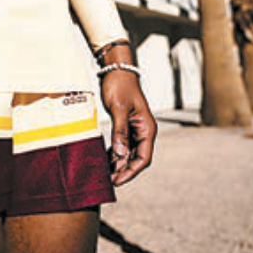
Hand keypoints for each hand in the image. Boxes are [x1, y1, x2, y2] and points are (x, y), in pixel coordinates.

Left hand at [100, 70, 156, 185]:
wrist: (116, 70)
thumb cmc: (120, 85)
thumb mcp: (119, 108)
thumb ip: (120, 131)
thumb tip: (121, 154)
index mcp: (147, 128)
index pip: (143, 158)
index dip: (131, 171)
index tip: (119, 181)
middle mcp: (143, 131)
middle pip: (136, 158)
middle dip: (123, 171)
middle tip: (109, 182)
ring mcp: (135, 129)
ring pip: (128, 153)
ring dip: (118, 164)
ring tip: (105, 175)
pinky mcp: (126, 126)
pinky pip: (122, 145)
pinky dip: (115, 154)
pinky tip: (105, 161)